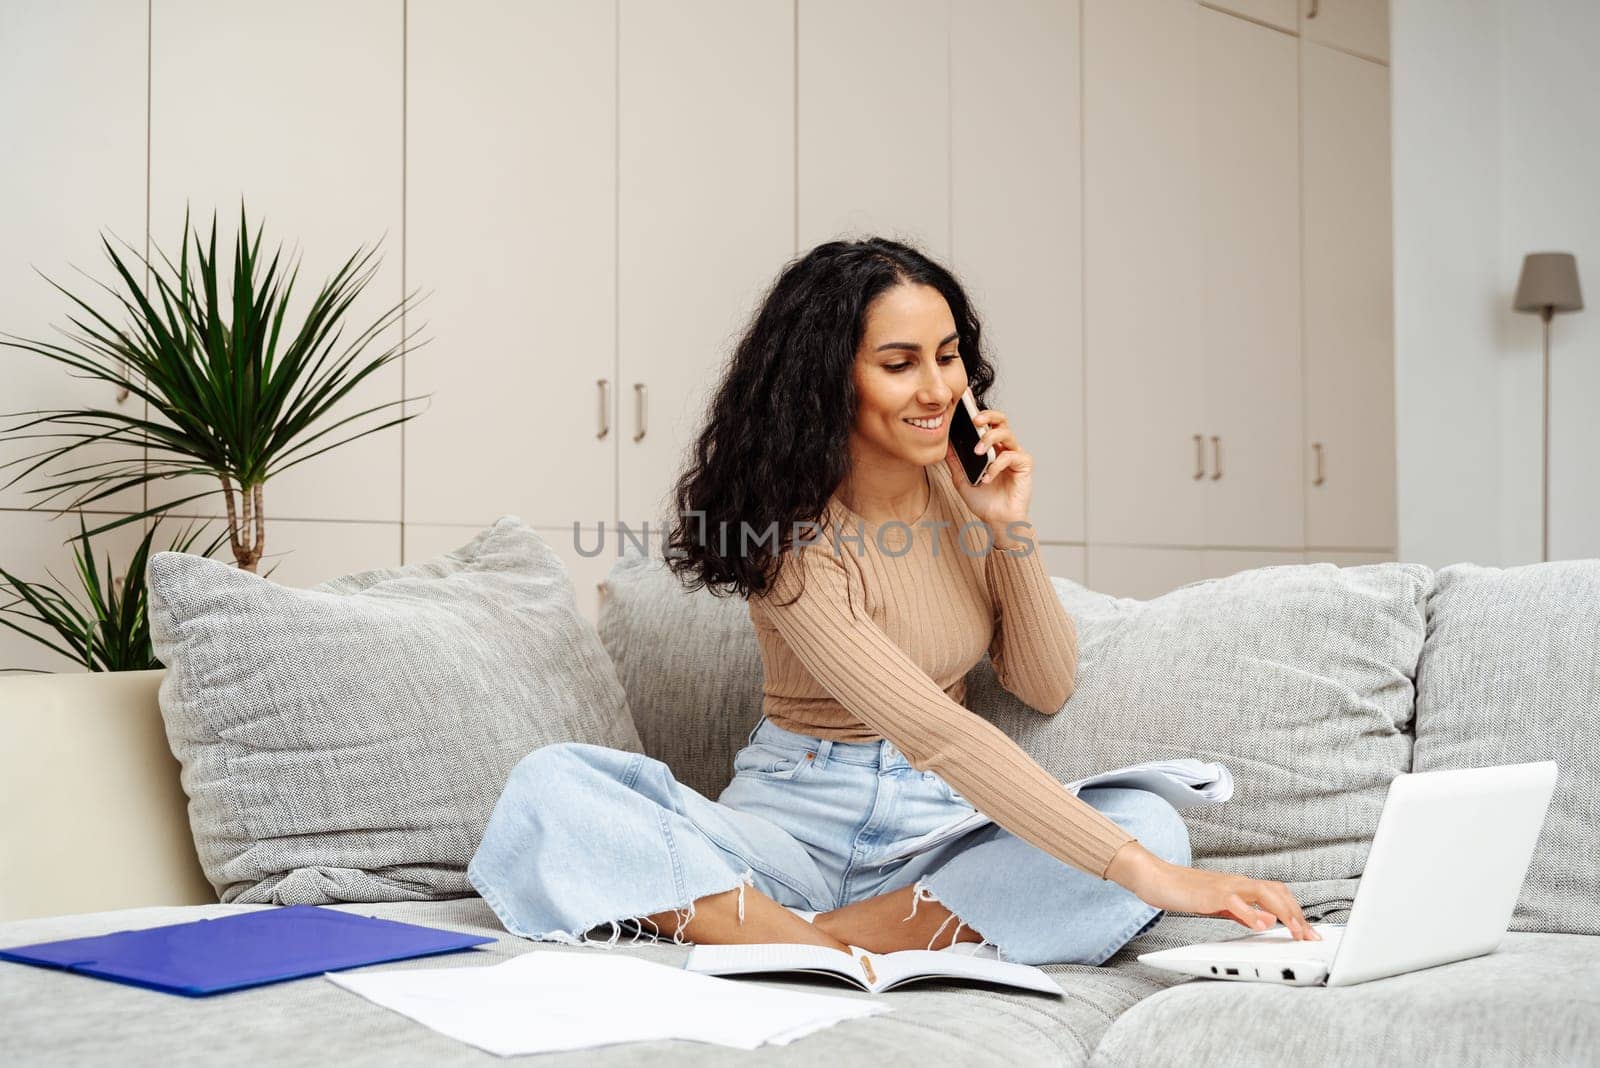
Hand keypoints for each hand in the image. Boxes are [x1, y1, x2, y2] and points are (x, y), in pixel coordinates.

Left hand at [943, 406, 1031, 530]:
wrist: (996, 520)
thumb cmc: (983, 499)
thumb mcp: (961, 478)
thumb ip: (954, 460)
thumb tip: (943, 442)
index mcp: (990, 447)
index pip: (985, 423)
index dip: (977, 409)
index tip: (965, 398)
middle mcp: (1004, 447)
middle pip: (1000, 420)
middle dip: (987, 416)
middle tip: (975, 421)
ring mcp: (1015, 454)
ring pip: (1006, 433)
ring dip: (990, 439)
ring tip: (978, 452)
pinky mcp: (1024, 465)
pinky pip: (1011, 456)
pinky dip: (997, 465)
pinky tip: (988, 477)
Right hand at [1104, 842, 1321, 940]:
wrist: (1157, 878)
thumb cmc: (1185, 892)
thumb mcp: (1220, 906)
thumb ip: (1244, 914)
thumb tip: (1269, 921)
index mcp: (1241, 886)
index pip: (1277, 893)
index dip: (1297, 911)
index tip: (1309, 932)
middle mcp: (1238, 882)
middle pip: (1277, 891)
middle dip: (1297, 914)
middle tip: (1310, 936)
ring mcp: (1225, 886)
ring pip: (1263, 893)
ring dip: (1284, 912)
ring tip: (1296, 932)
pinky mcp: (1211, 894)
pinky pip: (1235, 902)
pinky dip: (1251, 914)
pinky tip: (1261, 926)